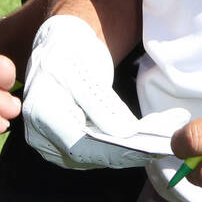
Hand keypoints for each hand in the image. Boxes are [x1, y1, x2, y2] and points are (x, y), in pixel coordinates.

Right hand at [22, 15, 187, 169]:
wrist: (60, 44)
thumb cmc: (71, 48)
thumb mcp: (85, 68)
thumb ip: (100, 103)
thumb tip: (123, 134)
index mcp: (41, 109)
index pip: (80, 143)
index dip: (115, 150)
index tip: (148, 146)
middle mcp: (39, 132)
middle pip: (88, 155)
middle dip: (127, 152)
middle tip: (162, 143)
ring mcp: (50, 141)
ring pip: (93, 157)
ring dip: (127, 151)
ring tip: (160, 139)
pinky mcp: (64, 144)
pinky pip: (93, 151)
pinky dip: (118, 146)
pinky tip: (143, 137)